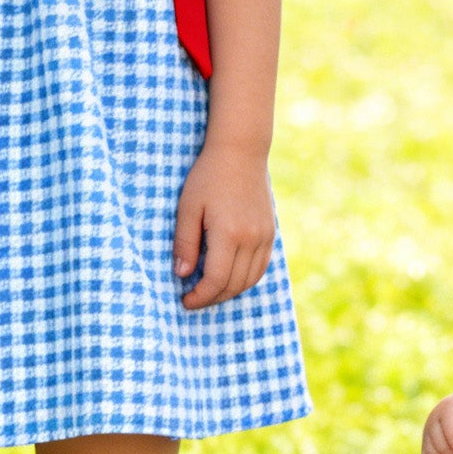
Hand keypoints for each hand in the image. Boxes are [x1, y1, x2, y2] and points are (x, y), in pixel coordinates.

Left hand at [174, 140, 275, 310]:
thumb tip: (182, 274)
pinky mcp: (271, 233)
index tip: (185, 301)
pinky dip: (245, 280)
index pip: (216, 280)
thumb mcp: (188, 207)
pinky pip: (261, 267)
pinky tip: (229, 278)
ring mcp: (265, 236)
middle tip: (194, 300)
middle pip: (234, 284)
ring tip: (209, 291)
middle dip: (212, 298)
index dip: (200, 296)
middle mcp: (251, 238)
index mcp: (229, 233)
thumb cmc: (208, 177)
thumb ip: (184, 243)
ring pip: (250, 280)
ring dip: (229, 292)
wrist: (241, 152)